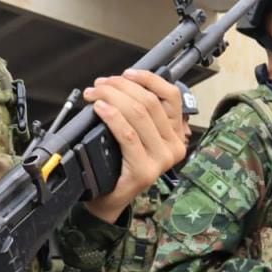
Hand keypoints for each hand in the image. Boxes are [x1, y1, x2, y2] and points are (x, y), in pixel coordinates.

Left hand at [83, 70, 186, 222]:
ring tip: (94, 93)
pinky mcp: (144, 170)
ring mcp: (161, 159)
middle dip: (121, 86)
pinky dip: (112, 116)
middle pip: (150, 102)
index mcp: (177, 133)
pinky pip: (127, 134)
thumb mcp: (138, 134)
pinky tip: (99, 108)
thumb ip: (140, 113)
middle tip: (100, 84)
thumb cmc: (121, 163)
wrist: (110, 198)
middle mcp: (174, 145)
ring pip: (139, 114)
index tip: (127, 73)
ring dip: (112, 97)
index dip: (149, 79)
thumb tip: (121, 84)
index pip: (171, 96)